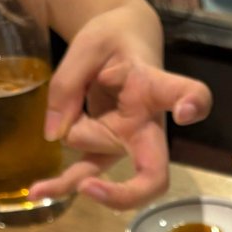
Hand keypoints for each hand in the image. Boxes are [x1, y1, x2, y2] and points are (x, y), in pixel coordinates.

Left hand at [32, 3, 212, 209]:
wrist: (122, 41)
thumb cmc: (113, 40)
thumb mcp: (87, 45)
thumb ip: (70, 83)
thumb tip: (55, 134)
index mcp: (153, 88)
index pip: (185, 94)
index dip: (192, 105)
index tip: (185, 112)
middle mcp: (147, 126)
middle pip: (152, 173)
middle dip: (125, 192)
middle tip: (88, 187)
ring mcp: (127, 144)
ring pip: (94, 161)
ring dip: (71, 134)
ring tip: (67, 97)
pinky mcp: (104, 148)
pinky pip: (84, 172)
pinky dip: (60, 184)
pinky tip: (38, 191)